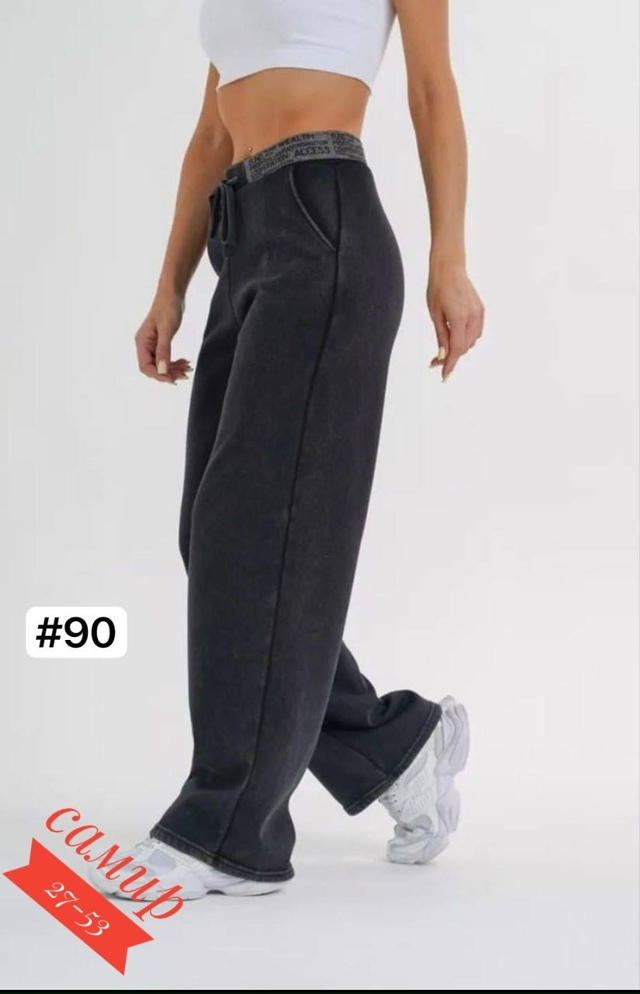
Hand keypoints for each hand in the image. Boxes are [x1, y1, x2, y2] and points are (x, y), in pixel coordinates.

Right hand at [135, 294, 191, 383]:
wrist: (172, 294)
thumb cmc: (168, 308)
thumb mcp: (167, 330)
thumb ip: (163, 351)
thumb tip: (161, 370)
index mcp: (142, 342)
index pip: (146, 367)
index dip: (159, 376)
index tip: (173, 380)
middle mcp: (144, 345)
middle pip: (153, 368)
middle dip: (169, 373)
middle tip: (185, 375)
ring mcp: (152, 344)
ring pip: (161, 364)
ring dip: (174, 369)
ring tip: (188, 368)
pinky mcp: (160, 342)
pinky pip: (165, 358)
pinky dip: (175, 362)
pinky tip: (185, 362)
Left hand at [427, 262, 483, 380]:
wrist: (449, 268)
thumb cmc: (438, 289)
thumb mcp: (435, 315)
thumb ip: (441, 336)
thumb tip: (442, 356)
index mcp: (459, 318)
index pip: (456, 349)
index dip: (450, 365)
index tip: (444, 376)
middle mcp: (473, 317)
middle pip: (464, 348)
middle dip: (451, 356)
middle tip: (434, 360)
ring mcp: (479, 314)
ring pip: (471, 342)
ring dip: (459, 347)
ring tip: (443, 345)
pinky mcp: (481, 310)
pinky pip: (476, 332)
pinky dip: (466, 338)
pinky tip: (455, 335)